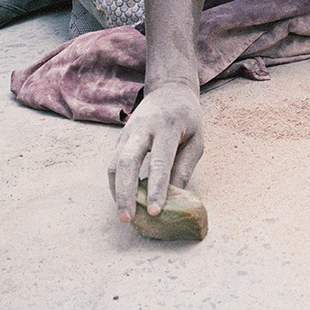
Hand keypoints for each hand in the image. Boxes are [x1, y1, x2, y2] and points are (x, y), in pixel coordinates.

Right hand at [109, 81, 203, 220]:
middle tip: (128, 218)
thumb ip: (184, 168)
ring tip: (125, 216)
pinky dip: (116, 184)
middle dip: (125, 193)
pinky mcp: (119, 139)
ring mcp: (127, 132)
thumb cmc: (187, 118)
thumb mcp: (196, 139)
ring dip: (117, 192)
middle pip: (126, 162)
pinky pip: (113, 164)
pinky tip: (124, 201)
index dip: (157, 188)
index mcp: (167, 126)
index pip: (160, 161)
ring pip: (114, 164)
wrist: (169, 90)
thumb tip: (174, 200)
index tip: (156, 211)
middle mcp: (143, 128)